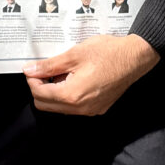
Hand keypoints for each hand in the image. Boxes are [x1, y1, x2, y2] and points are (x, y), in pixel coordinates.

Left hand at [23, 34, 159, 116]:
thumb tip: (30, 70)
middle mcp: (81, 109)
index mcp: (72, 96)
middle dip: (41, 88)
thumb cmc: (107, 53)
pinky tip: (75, 77)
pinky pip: (75, 107)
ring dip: (55, 91)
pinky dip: (68, 94)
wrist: (134, 57)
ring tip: (64, 71)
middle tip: (46, 70)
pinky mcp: (98, 109)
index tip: (34, 68)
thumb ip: (50, 65)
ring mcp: (90, 111)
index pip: (39, 95)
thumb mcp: (74, 54)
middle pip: (46, 106)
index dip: (32, 80)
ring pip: (60, 108)